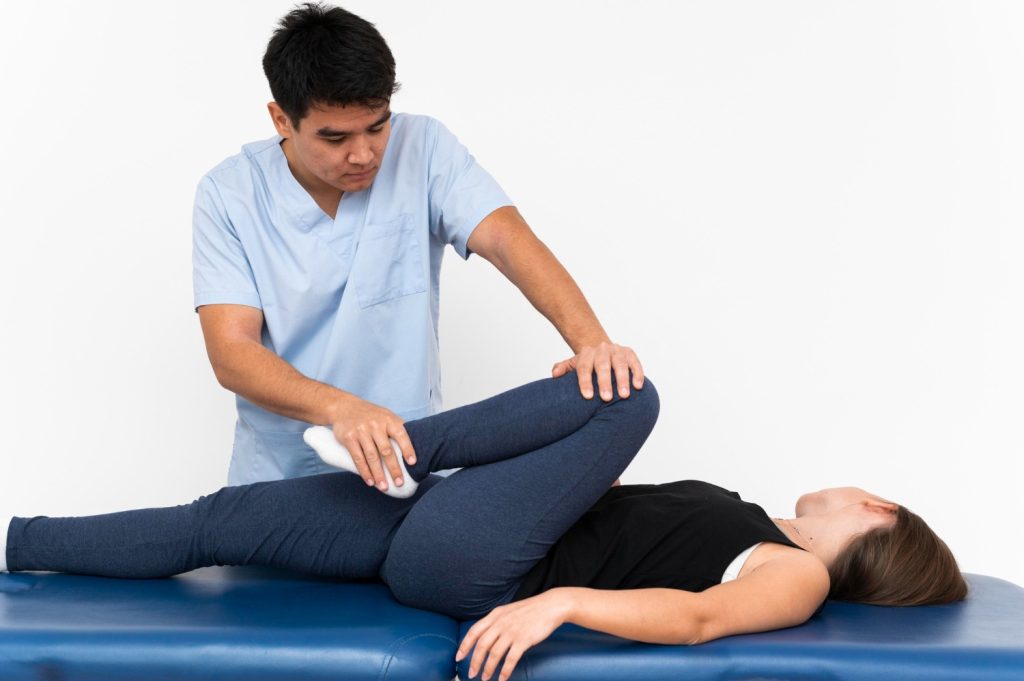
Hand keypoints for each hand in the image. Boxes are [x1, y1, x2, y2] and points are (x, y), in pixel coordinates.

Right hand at [327, 394, 415, 491]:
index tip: (413, 463)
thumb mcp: (386, 415)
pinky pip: (358, 458)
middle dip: (394, 468)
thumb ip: (398, 428)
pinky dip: (364, 472)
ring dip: (379, 474)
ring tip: (384, 486)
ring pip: (372, 456)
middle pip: (386, 450)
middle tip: (399, 482)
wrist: (344, 407)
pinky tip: (370, 481)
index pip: (401, 434)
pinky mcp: (349, 438)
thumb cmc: (371, 415)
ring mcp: (361, 431)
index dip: (408, 449)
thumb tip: (417, 445)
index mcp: (388, 419)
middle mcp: (375, 425)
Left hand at [456, 590, 571, 680]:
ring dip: (488, 668)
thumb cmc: (530, 610)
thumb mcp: (508, 611)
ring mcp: (512, 631)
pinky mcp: (524, 639)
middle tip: (471, 673)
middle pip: (482, 645)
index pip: (474, 631)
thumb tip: (485, 636)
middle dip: (475, 661)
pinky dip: (505, 670)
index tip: (458, 657)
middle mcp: (501, 623)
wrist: (550, 606)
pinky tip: (502, 678)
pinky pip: (511, 659)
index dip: (465, 645)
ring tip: (485, 678)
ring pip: (494, 653)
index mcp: (495, 615)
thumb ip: (496, 622)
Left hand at [551, 341, 643, 400]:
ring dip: (623, 380)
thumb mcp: (573, 365)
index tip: (587, 397)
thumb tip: (554, 374)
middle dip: (605, 382)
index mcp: (586, 353)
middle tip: (606, 398)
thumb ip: (563, 368)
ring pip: (620, 364)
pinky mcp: (630, 353)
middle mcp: (602, 350)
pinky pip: (635, 363)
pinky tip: (638, 386)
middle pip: (603, 365)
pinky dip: (638, 374)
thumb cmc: (587, 364)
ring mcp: (617, 351)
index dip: (585, 382)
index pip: (584, 367)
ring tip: (624, 396)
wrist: (601, 350)